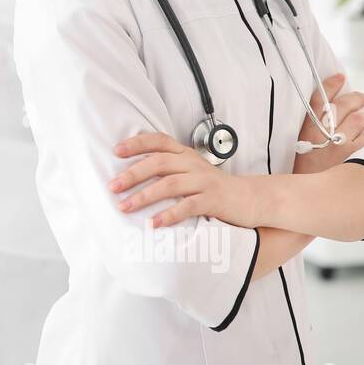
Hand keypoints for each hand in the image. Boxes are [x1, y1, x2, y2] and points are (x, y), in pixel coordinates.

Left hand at [110, 132, 261, 229]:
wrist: (251, 198)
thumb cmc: (214, 187)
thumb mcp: (191, 170)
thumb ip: (169, 167)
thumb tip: (132, 172)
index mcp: (185, 154)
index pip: (159, 141)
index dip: (137, 143)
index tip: (115, 151)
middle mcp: (192, 164)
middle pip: (158, 163)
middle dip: (132, 174)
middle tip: (112, 186)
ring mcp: (203, 181)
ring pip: (169, 185)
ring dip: (144, 196)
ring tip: (124, 207)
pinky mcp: (213, 200)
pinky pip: (188, 206)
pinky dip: (169, 215)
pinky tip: (154, 223)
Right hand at [292, 72, 363, 174]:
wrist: (310, 200)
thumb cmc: (305, 178)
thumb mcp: (299, 153)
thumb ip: (312, 135)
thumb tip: (330, 122)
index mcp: (307, 131)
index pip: (319, 99)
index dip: (330, 85)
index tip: (340, 77)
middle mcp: (324, 133)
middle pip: (345, 105)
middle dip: (358, 98)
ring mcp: (342, 144)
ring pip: (363, 119)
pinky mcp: (357, 156)